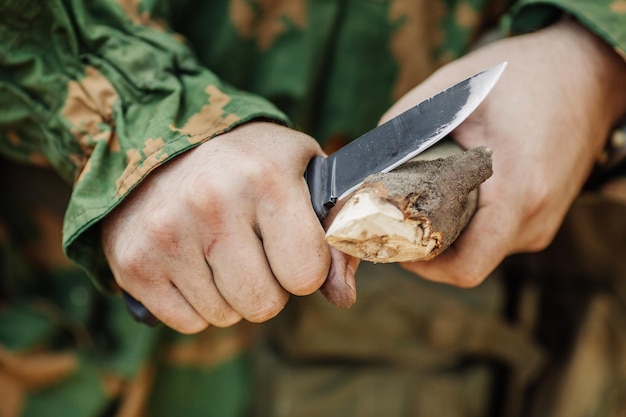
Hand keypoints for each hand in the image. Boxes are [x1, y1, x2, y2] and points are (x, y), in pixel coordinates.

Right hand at [102, 122, 355, 332]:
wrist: (162, 140)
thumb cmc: (245, 160)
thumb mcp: (301, 171)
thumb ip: (333, 231)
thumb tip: (343, 297)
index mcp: (265, 179)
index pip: (306, 274)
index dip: (306, 267)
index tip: (291, 246)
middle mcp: (212, 205)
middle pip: (263, 305)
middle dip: (268, 286)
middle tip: (254, 250)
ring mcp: (167, 235)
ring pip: (224, 316)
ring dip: (230, 293)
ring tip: (219, 249)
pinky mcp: (133, 262)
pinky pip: (187, 322)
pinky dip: (196, 303)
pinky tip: (193, 262)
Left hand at [381, 19, 625, 286]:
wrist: (589, 72)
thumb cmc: (528, 74)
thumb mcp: (458, 87)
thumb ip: (405, 122)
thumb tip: (364, 158)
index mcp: (518, 191)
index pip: (465, 267)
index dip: (421, 266)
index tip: (391, 241)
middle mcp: (535, 218)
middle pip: (467, 261)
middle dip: (426, 248)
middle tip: (394, 219)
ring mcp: (544, 222)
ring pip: (481, 250)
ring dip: (447, 235)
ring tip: (423, 201)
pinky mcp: (544, 216)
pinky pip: (496, 236)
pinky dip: (468, 225)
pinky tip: (454, 194)